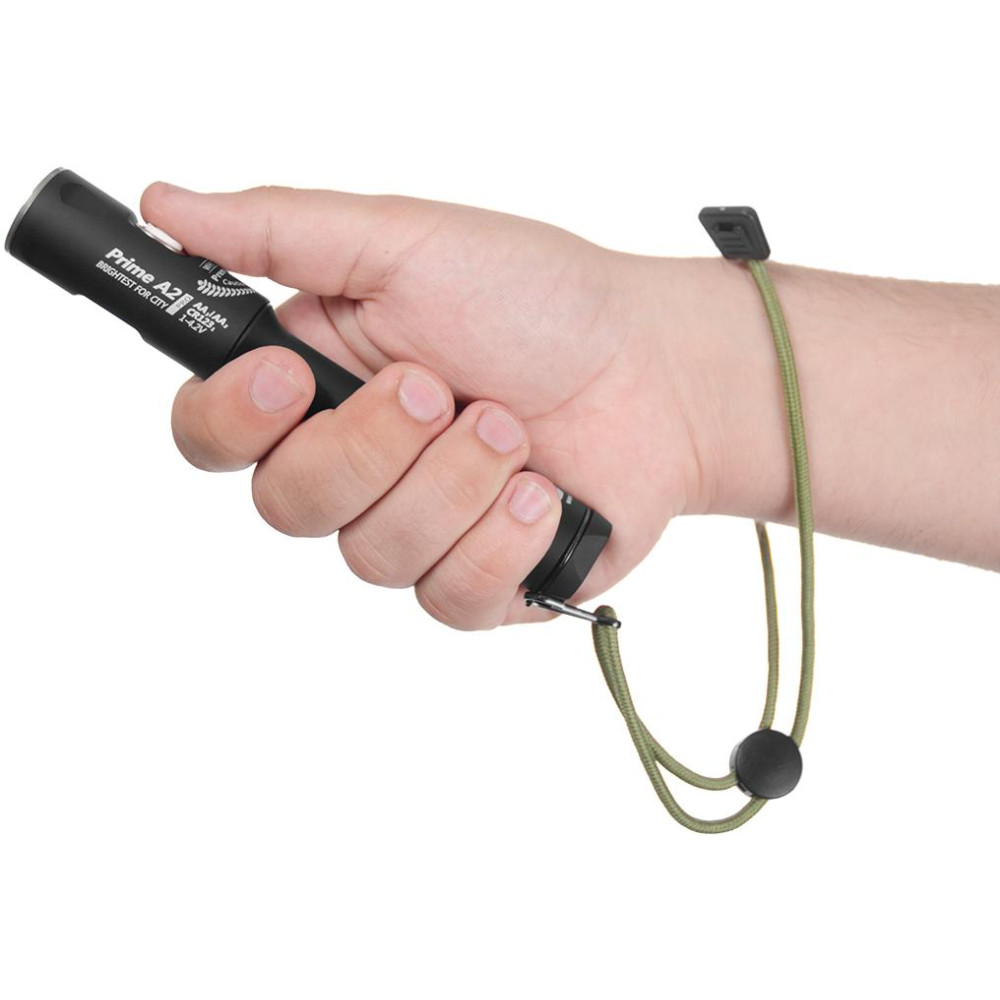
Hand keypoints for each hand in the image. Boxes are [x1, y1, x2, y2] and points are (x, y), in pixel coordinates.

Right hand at [140, 183, 704, 628]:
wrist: (654, 372)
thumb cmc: (540, 300)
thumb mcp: (408, 243)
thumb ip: (282, 233)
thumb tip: (165, 207)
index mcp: (320, 385)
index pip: (213, 434)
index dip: (235, 421)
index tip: (291, 379)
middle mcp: (354, 466)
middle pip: (289, 506)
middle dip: (374, 445)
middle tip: (442, 388)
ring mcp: (413, 531)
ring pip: (374, 555)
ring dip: (454, 482)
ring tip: (514, 428)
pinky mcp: (473, 583)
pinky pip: (449, 598)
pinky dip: (502, 540)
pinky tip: (542, 496)